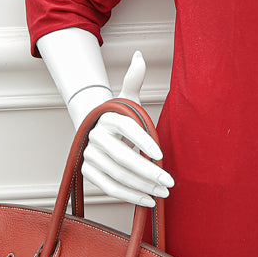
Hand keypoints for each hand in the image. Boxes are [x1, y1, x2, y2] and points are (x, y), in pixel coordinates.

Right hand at [80, 51, 173, 206]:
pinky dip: (128, 196)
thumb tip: (139, 55)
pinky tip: (148, 200)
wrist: (93, 128)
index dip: (144, 142)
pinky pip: (109, 187)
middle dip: (149, 172)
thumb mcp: (127, 98)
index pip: (127, 129)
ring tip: (163, 193)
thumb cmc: (118, 115)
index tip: (161, 156)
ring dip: (142, 187)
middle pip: (124, 157)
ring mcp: (89, 155)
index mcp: (109, 117)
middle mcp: (96, 136)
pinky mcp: (88, 172)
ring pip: (118, 175)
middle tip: (170, 182)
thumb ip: (134, 79)